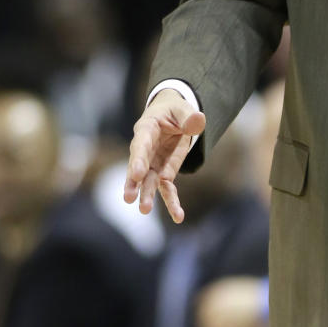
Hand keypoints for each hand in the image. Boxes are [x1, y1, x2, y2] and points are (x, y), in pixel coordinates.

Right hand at [124, 89, 205, 222]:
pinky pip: (167, 189)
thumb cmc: (175, 111)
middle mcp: (146, 149)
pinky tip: (178, 217)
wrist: (174, 118)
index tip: (136, 174)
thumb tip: (198, 121)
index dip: (138, 160)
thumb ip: (189, 116)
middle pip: (138, 167)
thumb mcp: (183, 109)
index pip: (141, 145)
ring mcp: (153, 163)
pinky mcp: (164, 173)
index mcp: (147, 129)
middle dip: (134, 182)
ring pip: (148, 182)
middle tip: (129, 197)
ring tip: (144, 210)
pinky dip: (172, 203)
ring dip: (147, 196)